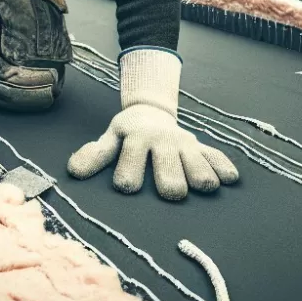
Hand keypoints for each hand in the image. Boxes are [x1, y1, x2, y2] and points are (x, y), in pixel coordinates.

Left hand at [67, 47, 237, 199]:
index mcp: (136, 140)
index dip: (127, 179)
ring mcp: (184, 145)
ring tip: (200, 186)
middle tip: (169, 190)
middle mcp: (162, 142)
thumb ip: (94, 154)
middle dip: (170, 186)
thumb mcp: (109, 138)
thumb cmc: (127, 132)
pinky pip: (217, 158)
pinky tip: (227, 180)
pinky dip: (224, 169)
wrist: (151, 110)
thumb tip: (74, 173)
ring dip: (201, 180)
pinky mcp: (201, 148)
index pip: (130, 168)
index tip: (126, 186)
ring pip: (199, 170)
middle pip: (170, 176)